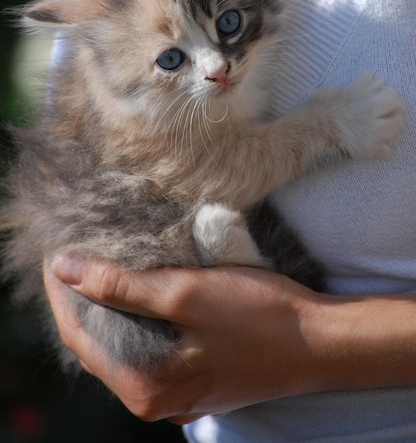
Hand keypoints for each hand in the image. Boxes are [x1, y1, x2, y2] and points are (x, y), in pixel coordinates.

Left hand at [44, 258, 328, 423]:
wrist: (318, 342)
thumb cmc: (257, 316)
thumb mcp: (184, 293)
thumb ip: (121, 286)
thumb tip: (66, 270)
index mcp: (145, 387)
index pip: (80, 336)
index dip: (62, 293)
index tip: (54, 255)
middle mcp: (155, 399)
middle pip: (98, 345)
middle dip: (82, 301)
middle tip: (74, 258)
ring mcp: (176, 392)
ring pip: (124, 346)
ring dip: (109, 309)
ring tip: (99, 270)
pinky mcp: (194, 378)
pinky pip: (149, 348)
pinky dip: (136, 320)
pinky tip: (137, 294)